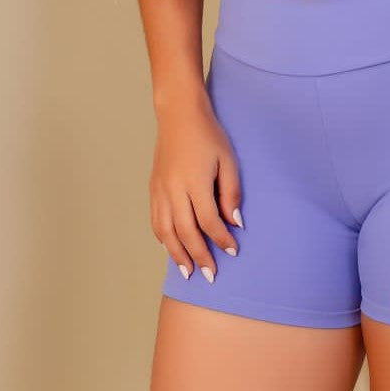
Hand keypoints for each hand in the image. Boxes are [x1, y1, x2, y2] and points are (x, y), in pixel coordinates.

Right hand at [150, 101, 242, 283]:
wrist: (179, 115)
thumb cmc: (208, 135)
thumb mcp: (228, 159)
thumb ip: (231, 192)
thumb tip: (235, 222)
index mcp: (194, 182)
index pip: (208, 221)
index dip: (221, 239)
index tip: (233, 252)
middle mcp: (173, 189)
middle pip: (185, 232)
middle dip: (199, 256)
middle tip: (210, 275)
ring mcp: (160, 189)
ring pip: (166, 231)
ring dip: (177, 254)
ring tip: (188, 272)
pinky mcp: (153, 187)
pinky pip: (155, 220)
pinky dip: (163, 238)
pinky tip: (171, 248)